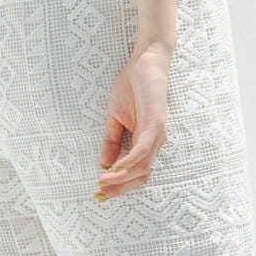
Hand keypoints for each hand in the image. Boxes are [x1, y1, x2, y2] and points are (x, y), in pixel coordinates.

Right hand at [95, 42, 171, 198]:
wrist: (146, 61)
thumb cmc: (133, 86)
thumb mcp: (116, 118)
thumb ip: (112, 141)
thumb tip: (104, 164)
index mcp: (146, 141)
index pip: (136, 173)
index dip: (119, 186)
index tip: (99, 194)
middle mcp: (155, 142)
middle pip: (141, 176)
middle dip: (119, 189)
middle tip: (99, 195)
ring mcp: (157, 134)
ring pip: (143, 167)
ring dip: (122, 179)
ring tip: (103, 183)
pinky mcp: (155, 123)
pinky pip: (143, 150)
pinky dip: (130, 163)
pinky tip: (116, 169)